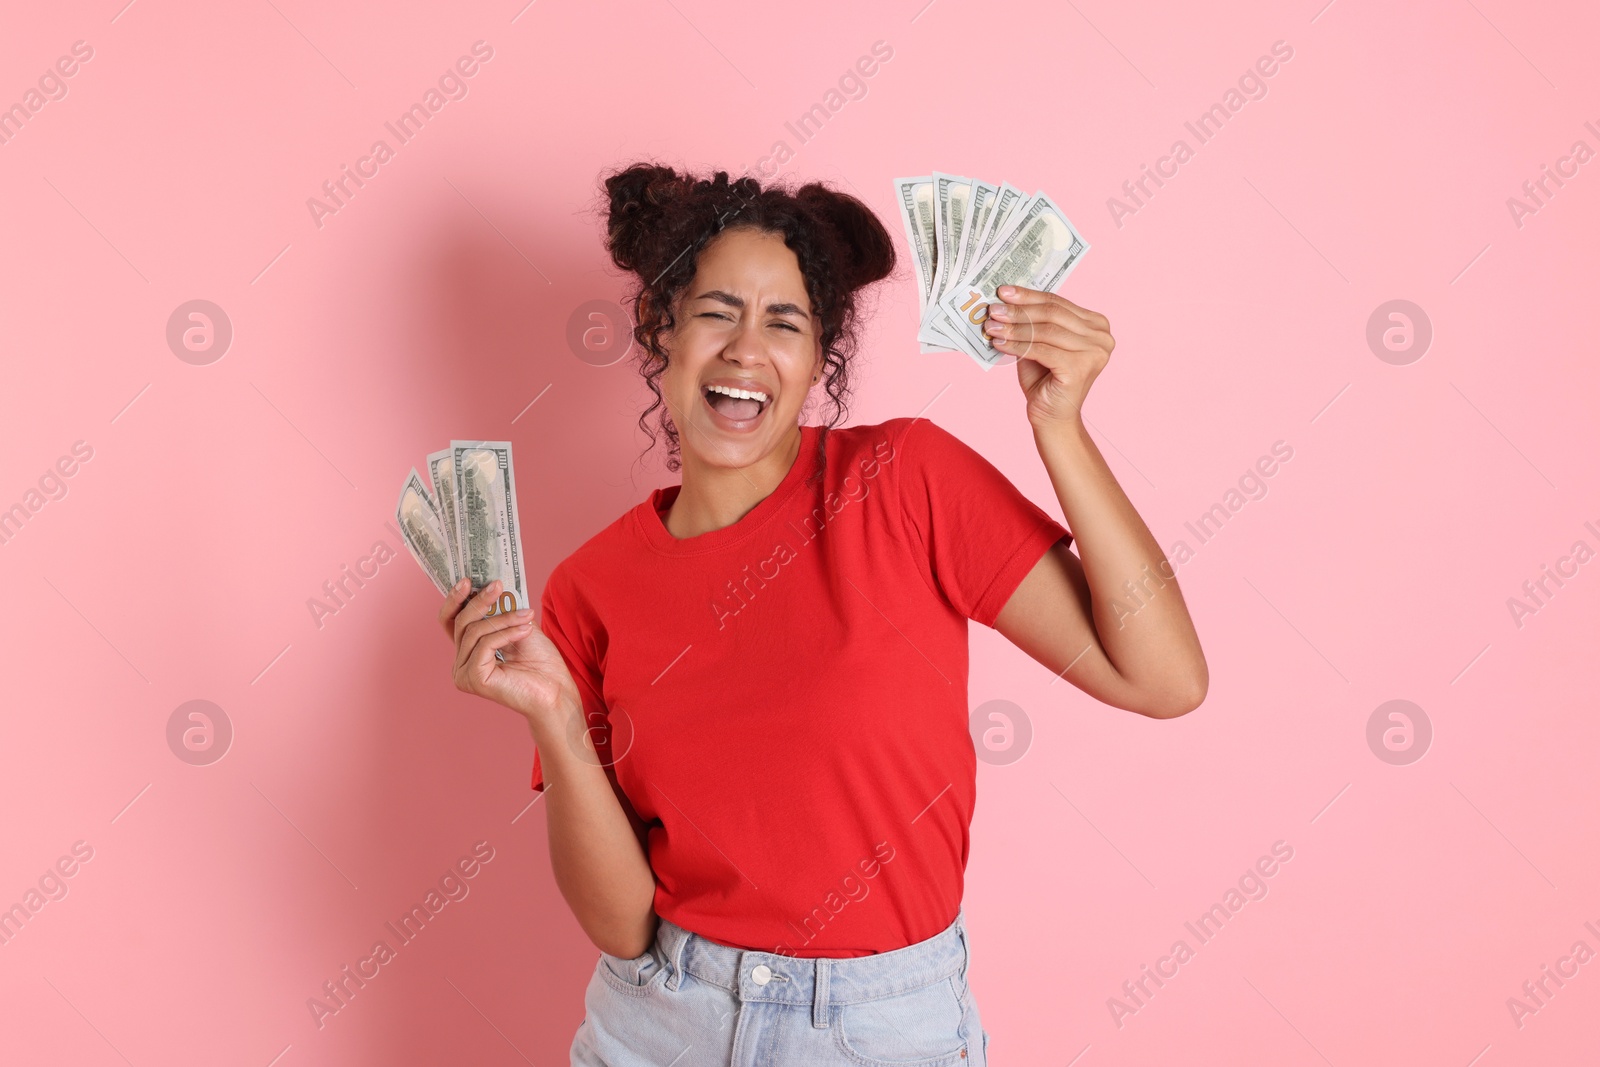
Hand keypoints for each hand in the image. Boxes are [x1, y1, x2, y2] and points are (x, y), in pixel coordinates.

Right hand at [438, 578, 580, 729]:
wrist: (556, 692)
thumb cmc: (540, 663)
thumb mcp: (518, 627)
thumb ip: (501, 611)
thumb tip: (492, 584)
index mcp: (467, 652)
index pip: (450, 621)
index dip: (455, 600)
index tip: (467, 580)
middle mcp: (460, 664)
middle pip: (461, 623)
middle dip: (481, 601)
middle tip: (498, 585)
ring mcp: (464, 673)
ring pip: (475, 632)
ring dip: (503, 619)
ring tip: (527, 615)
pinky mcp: (473, 679)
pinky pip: (485, 645)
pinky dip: (506, 634)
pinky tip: (525, 630)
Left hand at [983, 284, 1113, 428]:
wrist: (1051, 417)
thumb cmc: (1045, 379)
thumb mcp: (1039, 343)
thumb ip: (1032, 322)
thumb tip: (1005, 300)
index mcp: (1096, 325)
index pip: (1058, 303)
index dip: (1028, 296)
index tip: (1003, 292)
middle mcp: (1102, 336)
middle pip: (1053, 314)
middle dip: (1019, 310)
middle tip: (993, 309)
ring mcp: (1094, 352)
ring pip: (1046, 331)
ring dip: (1014, 328)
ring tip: (991, 326)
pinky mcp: (1080, 368)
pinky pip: (1041, 350)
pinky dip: (1017, 346)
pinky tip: (999, 344)